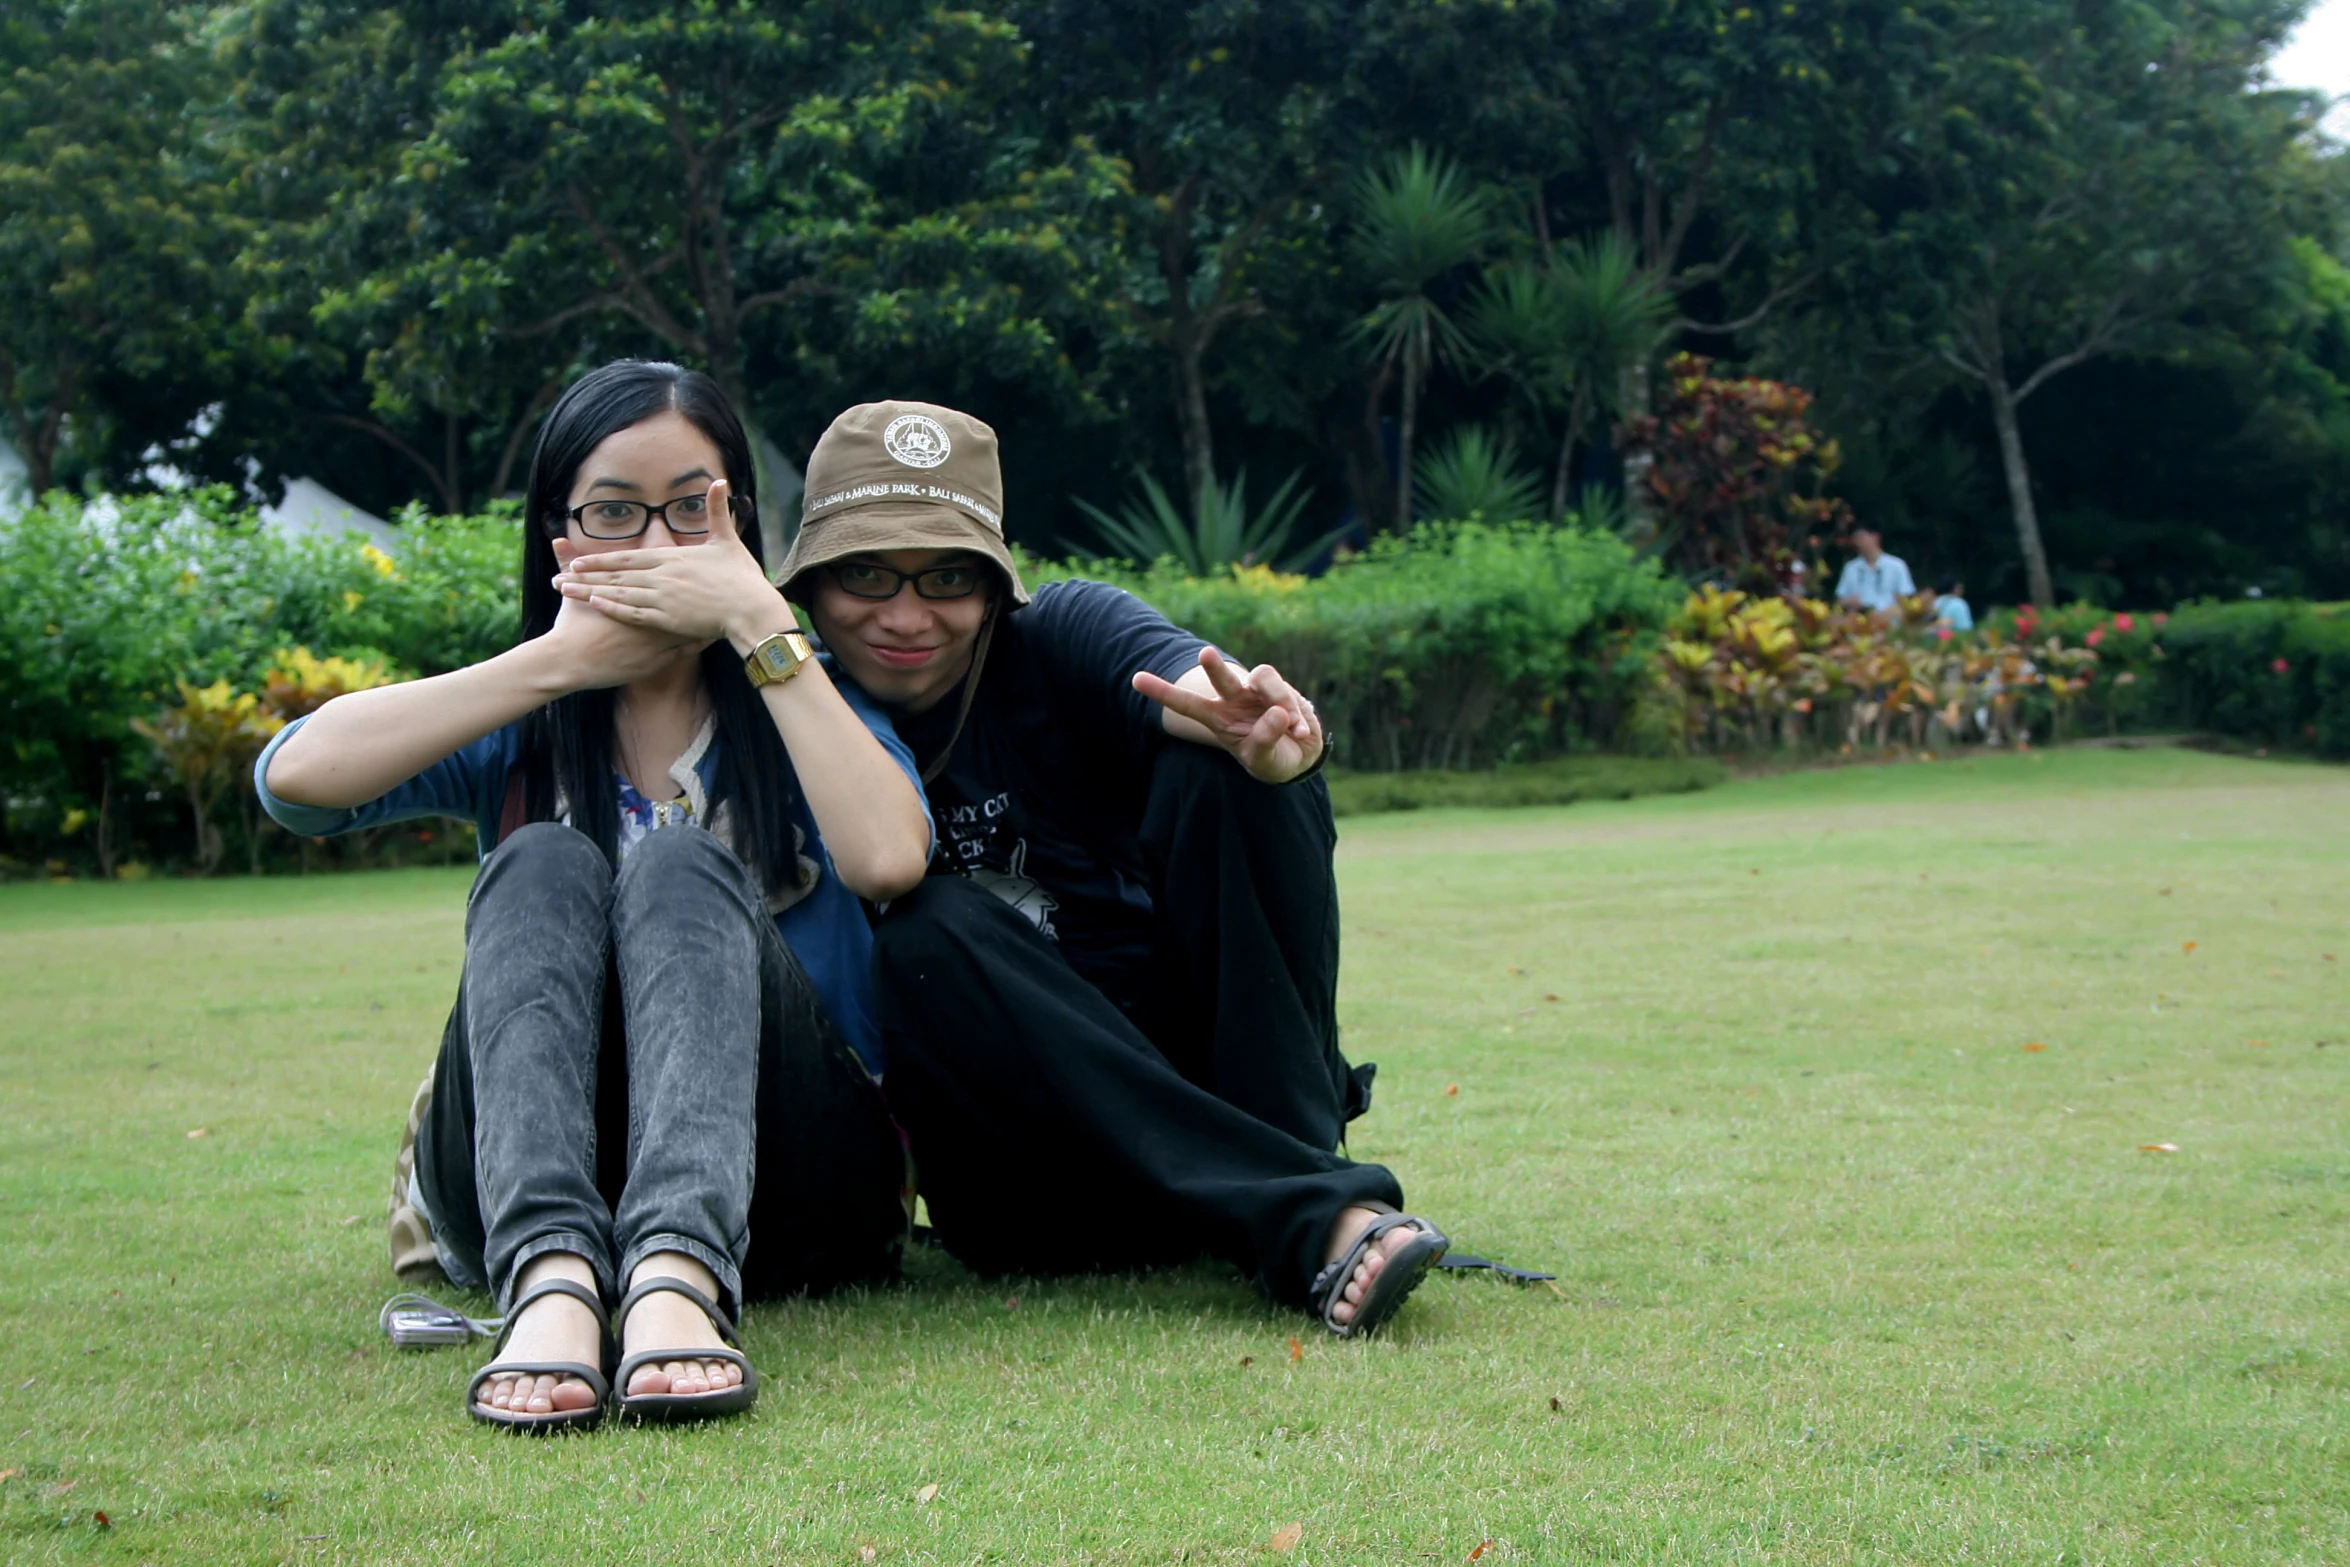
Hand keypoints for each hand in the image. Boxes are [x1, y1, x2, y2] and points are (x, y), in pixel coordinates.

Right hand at [541, 541, 706, 689]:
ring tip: (723, 608)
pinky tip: (711, 637)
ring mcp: (655, 639)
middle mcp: (649, 614)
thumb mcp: (571, 592)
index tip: (698, 562)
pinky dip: (697, 642)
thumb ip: (568, 564)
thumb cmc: (570, 626)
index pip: (662, 578)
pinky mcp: (655, 660)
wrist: (569, 662)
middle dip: (700, 591)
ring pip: (688, 625)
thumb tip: (558, 539)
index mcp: (633, 595)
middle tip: (720, 582)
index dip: (681, 570)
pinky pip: (684, 650)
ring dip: (705, 617)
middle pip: (681, 599)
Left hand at [556, 480, 792, 649]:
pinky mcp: (669, 620)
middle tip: (557, 577)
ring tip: (565, 592)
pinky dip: (613, 609)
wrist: (752, 608)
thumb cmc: (742, 577)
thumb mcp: (728, 540)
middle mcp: (662, 577)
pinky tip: (595, 605)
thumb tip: (720, 480)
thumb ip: (717, 511)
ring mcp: (663, 599)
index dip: (600, 559)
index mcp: (672, 558)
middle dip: (584, 576)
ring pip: (618, 594)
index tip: (576, 559)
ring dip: (589, 593)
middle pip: (615, 575)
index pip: (628, 558)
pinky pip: (634, 614)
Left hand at [1134, 646, 1324, 783]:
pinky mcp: (1282, 689)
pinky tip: (1300, 733)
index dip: (1162, 692)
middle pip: (1222, 678)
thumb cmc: (1271, 758)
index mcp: (1218, 719)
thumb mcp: (1262, 760)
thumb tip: (1277, 713)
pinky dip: (1297, 717)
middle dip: (1214, 666)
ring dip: (1279, 703)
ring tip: (1291, 730)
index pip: (1187, 704)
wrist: (1300, 756)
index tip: (1135, 679)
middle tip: (1205, 654)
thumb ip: (1265, 740)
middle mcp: (1235, 699)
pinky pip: (1288, 694)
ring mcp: (1259, 691)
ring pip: (1264, 679)